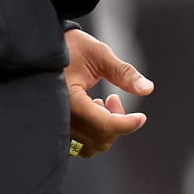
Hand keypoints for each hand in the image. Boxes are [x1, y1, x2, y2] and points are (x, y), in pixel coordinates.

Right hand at [63, 28, 151, 157]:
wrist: (46, 47)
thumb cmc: (71, 46)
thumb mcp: (99, 54)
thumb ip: (123, 73)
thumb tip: (148, 89)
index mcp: (69, 99)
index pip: (104, 124)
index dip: (127, 124)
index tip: (141, 117)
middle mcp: (60, 116)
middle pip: (100, 138)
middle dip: (117, 122)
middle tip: (115, 99)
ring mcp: (57, 124)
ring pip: (92, 146)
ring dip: (105, 130)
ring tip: (102, 104)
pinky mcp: (58, 126)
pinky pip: (79, 145)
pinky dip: (93, 135)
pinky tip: (93, 113)